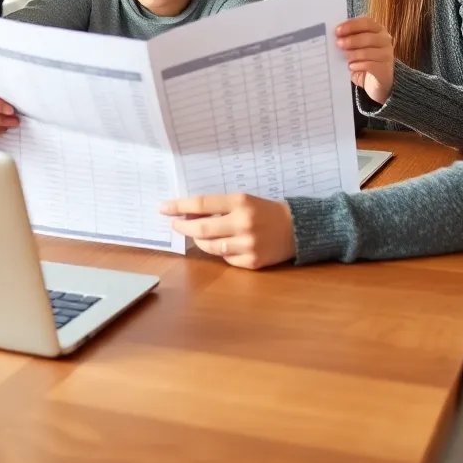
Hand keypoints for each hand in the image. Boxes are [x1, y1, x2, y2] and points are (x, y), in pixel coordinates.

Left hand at [159, 193, 294, 269]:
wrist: (298, 228)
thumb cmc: (266, 211)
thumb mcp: (244, 200)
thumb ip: (219, 206)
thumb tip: (189, 212)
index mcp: (241, 202)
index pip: (202, 203)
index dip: (179, 206)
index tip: (163, 207)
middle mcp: (243, 223)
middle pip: (202, 228)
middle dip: (183, 226)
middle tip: (175, 224)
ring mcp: (248, 245)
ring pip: (210, 247)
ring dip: (200, 240)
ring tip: (198, 234)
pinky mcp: (252, 262)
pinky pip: (225, 259)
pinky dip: (220, 252)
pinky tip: (225, 245)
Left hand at [336, 16, 395, 103]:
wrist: (375, 81)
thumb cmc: (363, 59)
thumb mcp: (356, 47)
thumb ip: (349, 38)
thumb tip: (335, 35)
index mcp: (378, 30)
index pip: (366, 22)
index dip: (351, 25)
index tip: (338, 31)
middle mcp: (385, 40)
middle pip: (368, 37)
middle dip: (351, 40)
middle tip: (338, 44)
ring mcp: (387, 55)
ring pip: (368, 52)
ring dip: (353, 54)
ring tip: (345, 57)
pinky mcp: (385, 69)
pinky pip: (370, 65)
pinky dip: (358, 65)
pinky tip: (351, 67)